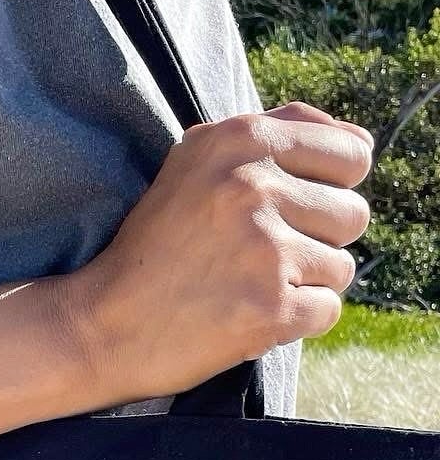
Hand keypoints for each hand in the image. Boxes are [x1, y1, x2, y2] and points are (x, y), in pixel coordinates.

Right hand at [66, 101, 373, 405]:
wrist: (97, 325)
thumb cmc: (151, 248)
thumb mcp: (196, 164)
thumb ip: (279, 133)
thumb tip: (363, 141)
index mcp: (239, 140)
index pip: (350, 153)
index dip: (328, 188)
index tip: (287, 212)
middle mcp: (254, 186)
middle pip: (352, 214)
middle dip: (315, 241)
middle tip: (257, 258)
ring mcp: (265, 248)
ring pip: (341, 267)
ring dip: (302, 285)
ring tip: (245, 287)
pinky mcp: (270, 306)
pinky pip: (327, 310)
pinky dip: (294, 322)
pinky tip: (248, 316)